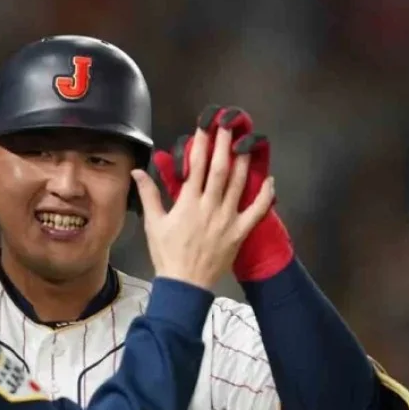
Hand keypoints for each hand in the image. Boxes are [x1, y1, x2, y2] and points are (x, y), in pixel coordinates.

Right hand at [147, 104, 292, 281]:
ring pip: (238, 185)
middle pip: (219, 170)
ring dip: (244, 163)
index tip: (205, 127)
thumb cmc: (167, 253)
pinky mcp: (240, 233)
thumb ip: (149, 194)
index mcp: (188, 203)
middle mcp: (210, 207)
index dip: (201, 145)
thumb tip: (138, 171)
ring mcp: (227, 219)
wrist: (185, 283)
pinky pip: (256, 212)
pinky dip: (264, 196)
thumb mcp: (153, 223)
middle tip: (229, 125)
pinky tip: (270, 181)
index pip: (195, 167)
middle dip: (224, 145)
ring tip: (248, 143)